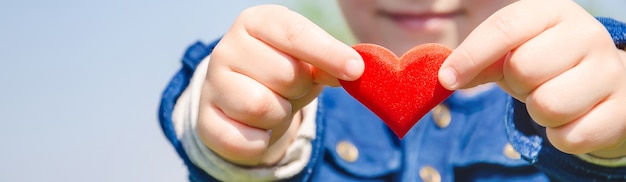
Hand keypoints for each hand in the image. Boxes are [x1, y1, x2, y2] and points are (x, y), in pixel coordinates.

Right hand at [197, 5, 363, 165]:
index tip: (355, 70)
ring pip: (263, 107)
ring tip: (273, 105)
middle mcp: (227, 47)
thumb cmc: (282, 73)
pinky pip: (246, 140)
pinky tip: (256, 127)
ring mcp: (212, 84)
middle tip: (290, 88)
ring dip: (280, 114)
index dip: (328, 52)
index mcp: (255, 22)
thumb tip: (352, 69)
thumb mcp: (308, 61)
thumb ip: (329, 62)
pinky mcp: (205, 121)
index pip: (295, 33)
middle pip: (286, 74)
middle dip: (299, 89)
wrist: (242, 102)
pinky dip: (261, 140)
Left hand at [439, 0, 625, 157]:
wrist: (604, 80)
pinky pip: (569, 137)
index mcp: (552, 12)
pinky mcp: (621, 109)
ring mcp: (610, 70)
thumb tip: (448, 77)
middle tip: (531, 82)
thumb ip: (480, 60)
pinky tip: (572, 117)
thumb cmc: (546, 61)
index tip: (448, 78)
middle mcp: (587, 34)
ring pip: (547, 106)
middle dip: (517, 84)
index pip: (505, 27)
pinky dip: (559, 136)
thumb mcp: (512, 51)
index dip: (471, 55)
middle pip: (523, 69)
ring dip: (539, 112)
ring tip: (551, 98)